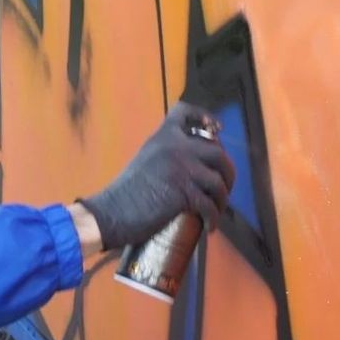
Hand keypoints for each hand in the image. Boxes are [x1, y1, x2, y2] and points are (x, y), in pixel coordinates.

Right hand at [79, 102, 235, 250]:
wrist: (111, 212)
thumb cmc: (124, 192)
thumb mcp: (145, 161)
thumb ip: (164, 156)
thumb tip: (189, 167)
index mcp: (162, 136)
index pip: (184, 112)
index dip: (204, 117)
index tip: (217, 129)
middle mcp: (175, 147)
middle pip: (218, 152)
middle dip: (227, 172)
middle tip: (224, 187)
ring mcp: (181, 168)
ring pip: (219, 181)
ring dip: (223, 199)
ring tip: (216, 210)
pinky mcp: (184, 193)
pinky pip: (210, 205)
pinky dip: (214, 218)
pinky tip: (210, 226)